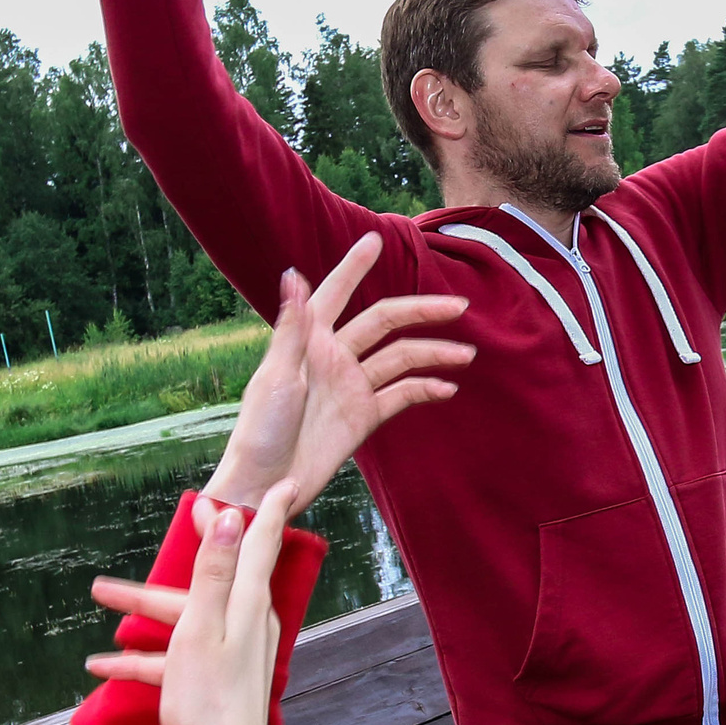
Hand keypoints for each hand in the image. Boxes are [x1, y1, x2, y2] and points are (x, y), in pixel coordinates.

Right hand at [113, 491, 293, 724]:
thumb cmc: (209, 705)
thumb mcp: (202, 629)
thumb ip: (214, 571)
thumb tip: (229, 514)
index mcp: (247, 605)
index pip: (260, 543)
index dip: (267, 509)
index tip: (283, 480)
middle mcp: (247, 623)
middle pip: (204, 581)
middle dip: (158, 574)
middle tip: (108, 572)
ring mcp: (234, 652)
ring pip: (184, 618)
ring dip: (140, 614)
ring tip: (96, 607)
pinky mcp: (218, 679)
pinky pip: (178, 656)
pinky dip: (144, 657)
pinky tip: (103, 668)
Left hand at [201, 233, 471, 514]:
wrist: (266, 486)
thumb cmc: (259, 430)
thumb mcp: (274, 377)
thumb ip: (291, 328)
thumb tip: (292, 273)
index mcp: (309, 341)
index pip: (336, 293)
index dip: (354, 267)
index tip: (375, 239)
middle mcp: (334, 357)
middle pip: (384, 323)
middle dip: (421, 311)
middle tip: (459, 306)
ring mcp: (352, 386)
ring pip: (400, 358)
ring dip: (433, 354)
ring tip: (466, 355)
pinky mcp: (364, 416)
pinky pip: (401, 395)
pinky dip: (424, 390)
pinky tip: (446, 388)